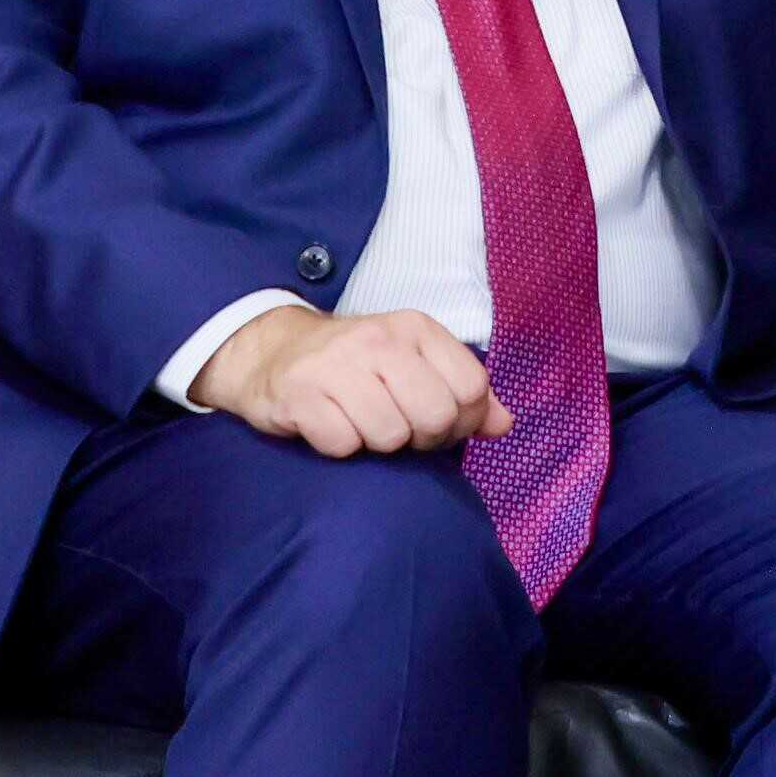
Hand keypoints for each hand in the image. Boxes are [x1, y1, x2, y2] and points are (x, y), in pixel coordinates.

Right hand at [191, 305, 510, 456]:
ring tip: (361, 423)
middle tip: (399, 429)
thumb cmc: (355, 365)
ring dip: (377, 443)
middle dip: (421, 438)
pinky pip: (343, 445)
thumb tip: (504, 424)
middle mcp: (380, 340)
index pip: (472, 388)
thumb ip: (463, 392)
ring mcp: (337, 365)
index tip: (439, 424)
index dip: (463, 421)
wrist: (271, 352)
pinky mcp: (300, 394)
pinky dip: (339, 447)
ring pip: (389, 435)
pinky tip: (330, 425)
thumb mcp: (414, 363)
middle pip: (435, 416)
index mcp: (418, 329)